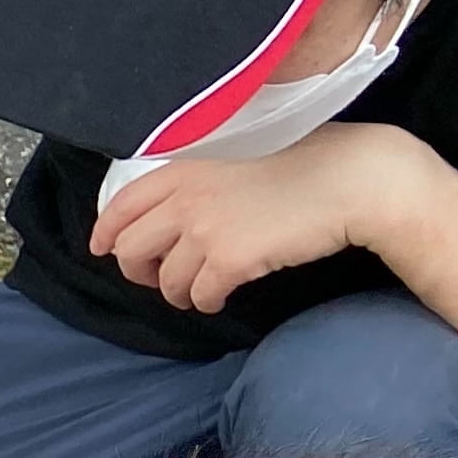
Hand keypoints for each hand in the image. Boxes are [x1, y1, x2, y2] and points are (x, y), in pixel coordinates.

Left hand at [88, 126, 417, 312]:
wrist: (354, 179)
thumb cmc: (308, 163)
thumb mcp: (241, 155)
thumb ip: (202, 180)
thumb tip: (175, 211)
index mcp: (187, 168)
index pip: (123, 204)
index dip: (107, 232)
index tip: (103, 248)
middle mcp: (187, 198)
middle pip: (131, 249)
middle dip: (139, 270)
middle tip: (158, 278)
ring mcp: (206, 230)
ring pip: (164, 280)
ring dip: (176, 292)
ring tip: (197, 291)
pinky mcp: (229, 260)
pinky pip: (199, 295)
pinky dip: (206, 302)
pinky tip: (220, 299)